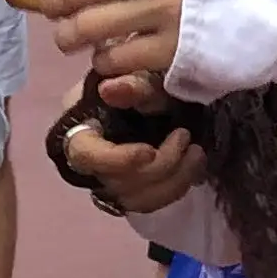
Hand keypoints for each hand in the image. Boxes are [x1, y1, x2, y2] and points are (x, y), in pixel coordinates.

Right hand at [59, 75, 205, 214]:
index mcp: (79, 126)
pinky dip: (176, 188)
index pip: (84, 155)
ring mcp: (109, 179)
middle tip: (185, 138)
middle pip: (115, 183)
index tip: (149, 152)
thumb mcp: (143, 74)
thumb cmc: (145, 78)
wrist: (159, 89)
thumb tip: (110, 89)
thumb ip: (132, 83)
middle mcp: (89, 161)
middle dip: (158, 167)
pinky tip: (194, 166)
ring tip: (197, 153)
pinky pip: (150, 203)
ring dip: (172, 181)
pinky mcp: (132, 190)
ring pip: (135, 200)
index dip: (117, 160)